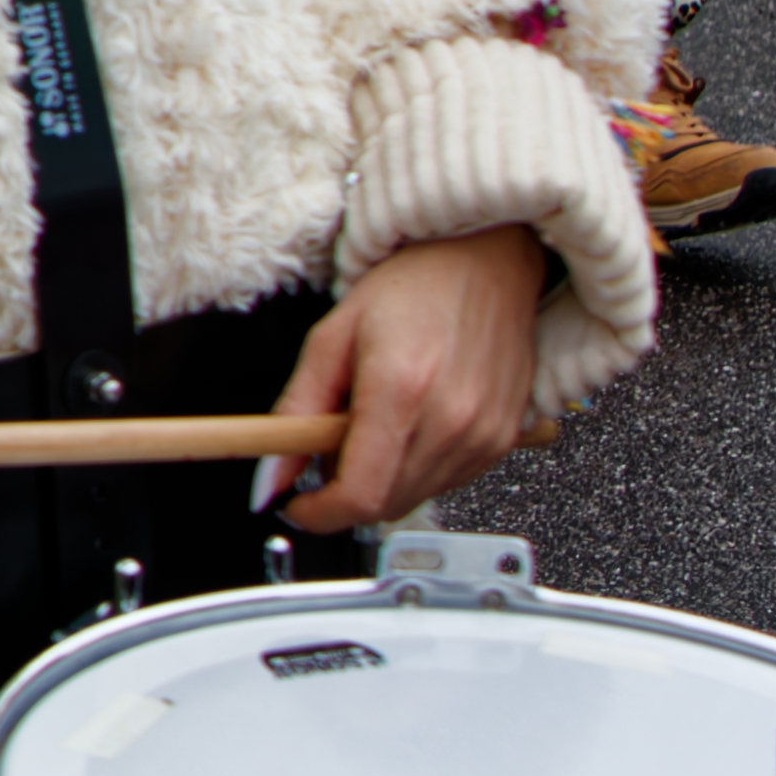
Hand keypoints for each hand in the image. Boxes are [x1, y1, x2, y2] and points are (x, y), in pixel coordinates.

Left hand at [274, 226, 549, 530]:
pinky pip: (448, 482)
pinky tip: (407, 425)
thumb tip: (269, 476)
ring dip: (380, 480)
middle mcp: (454, 422)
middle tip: (326, 444)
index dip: (318, 512)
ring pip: (416, 498)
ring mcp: (486, 437)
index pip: (360, 494)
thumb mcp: (331, 338)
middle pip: (386, 504)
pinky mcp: (507, 442)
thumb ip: (296, 412)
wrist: (485, 262)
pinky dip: (415, 469)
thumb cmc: (413, 286)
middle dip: (342, 489)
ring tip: (369, 421)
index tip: (294, 504)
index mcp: (403, 392)